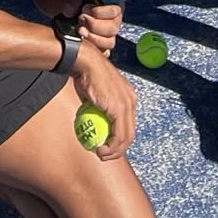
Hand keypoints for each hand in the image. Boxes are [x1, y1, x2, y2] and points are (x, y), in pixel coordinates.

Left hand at [61, 0, 122, 56]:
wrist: (73, 6)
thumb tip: (70, 11)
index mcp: (115, 5)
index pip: (115, 12)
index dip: (98, 12)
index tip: (85, 8)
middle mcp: (115, 21)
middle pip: (112, 29)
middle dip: (94, 25)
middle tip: (81, 19)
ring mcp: (110, 35)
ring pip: (109, 43)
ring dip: (93, 38)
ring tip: (80, 31)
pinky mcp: (102, 46)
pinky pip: (104, 53)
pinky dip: (95, 50)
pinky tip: (85, 43)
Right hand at [71, 43, 138, 159]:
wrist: (85, 63)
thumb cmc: (86, 75)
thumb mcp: (95, 94)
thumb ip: (98, 109)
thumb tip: (93, 122)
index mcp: (128, 97)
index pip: (127, 124)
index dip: (118, 138)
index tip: (105, 145)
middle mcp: (131, 101)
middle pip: (130, 134)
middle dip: (118, 150)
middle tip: (104, 155)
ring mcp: (127, 105)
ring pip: (126, 138)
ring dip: (114, 152)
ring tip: (101, 154)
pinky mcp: (120, 109)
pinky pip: (118, 136)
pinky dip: (110, 147)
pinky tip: (100, 150)